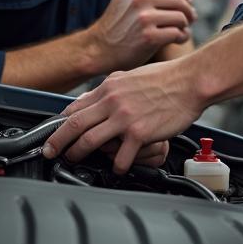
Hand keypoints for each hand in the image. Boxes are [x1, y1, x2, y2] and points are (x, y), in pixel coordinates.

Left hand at [42, 59, 202, 173]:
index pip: (74, 108)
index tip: (54, 133)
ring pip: (89, 142)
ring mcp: (125, 119)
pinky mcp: (140, 133)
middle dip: (57, 143)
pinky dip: (115, 166)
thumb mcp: (130, 76)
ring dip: (78, 155)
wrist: (190, 81)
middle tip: (51, 152)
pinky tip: (116, 167)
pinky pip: (120, 157)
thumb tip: (92, 98)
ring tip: (76, 160)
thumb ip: (109, 88)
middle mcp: (113, 102)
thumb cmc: (165, 78)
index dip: (59, 124)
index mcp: (109, 88)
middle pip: (74, 126)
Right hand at [89, 0, 195, 72]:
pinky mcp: (149, 37)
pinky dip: (182, 37)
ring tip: (182, 30)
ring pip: (180, 17)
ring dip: (186, 25)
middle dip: (187, 10)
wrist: (98, 50)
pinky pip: (178, 33)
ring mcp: (143, 18)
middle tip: (190, 18)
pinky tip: (178, 39)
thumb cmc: (118, 24)